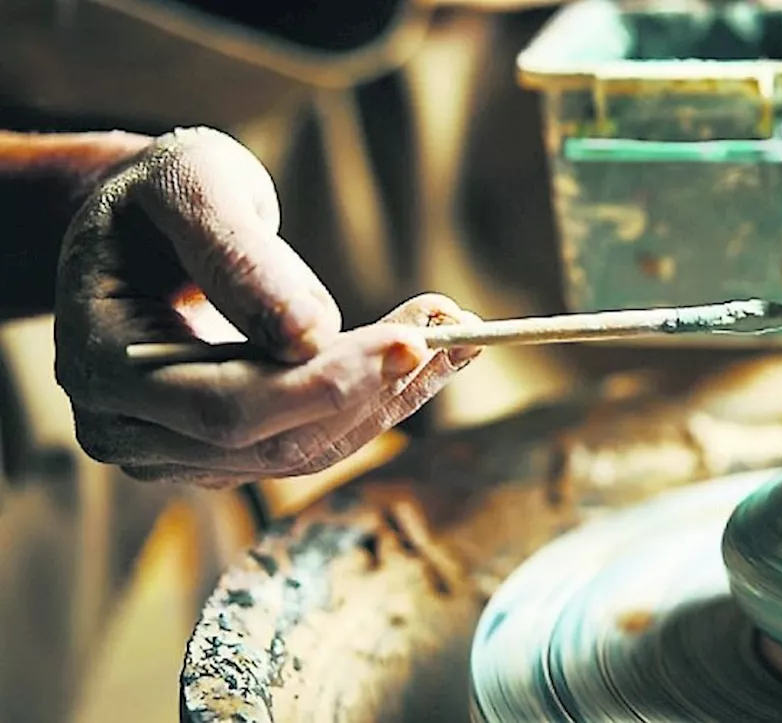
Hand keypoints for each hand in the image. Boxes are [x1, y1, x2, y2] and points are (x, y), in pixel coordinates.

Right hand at [54, 127, 479, 488]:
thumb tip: (309, 335)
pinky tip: (433, 356)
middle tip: (456, 331)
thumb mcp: (190, 186)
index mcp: (100, 364)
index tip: (411, 341)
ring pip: (305, 451)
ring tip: (460, 337)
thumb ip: (238, 255)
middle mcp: (129, 428)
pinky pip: (314, 439)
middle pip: (273, 442)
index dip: (324, 383)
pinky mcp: (227, 452)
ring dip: (392, 397)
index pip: (225, 406)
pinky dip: (379, 399)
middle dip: (372, 388)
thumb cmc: (160, 194)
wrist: (144, 225)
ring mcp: (177, 451)